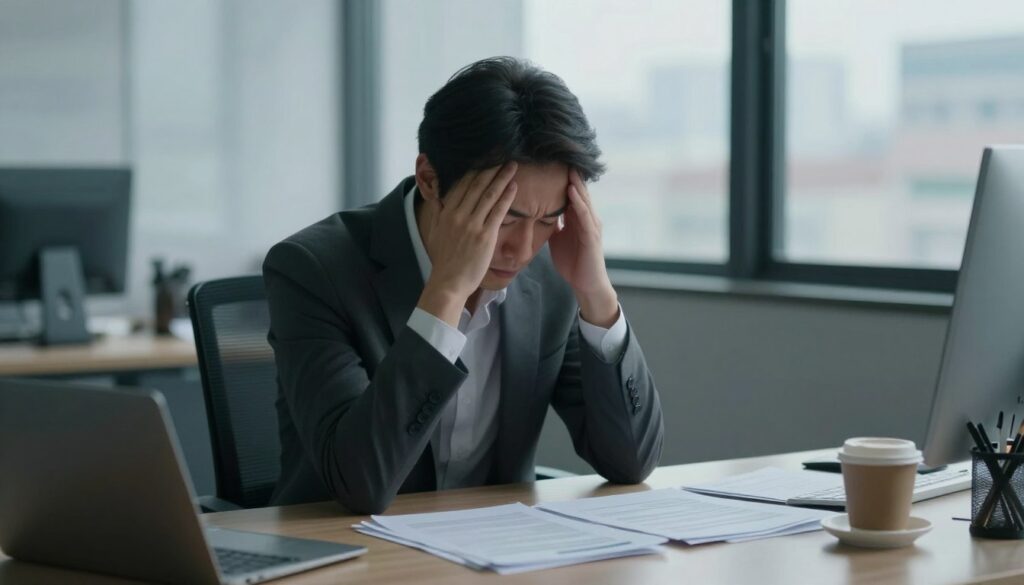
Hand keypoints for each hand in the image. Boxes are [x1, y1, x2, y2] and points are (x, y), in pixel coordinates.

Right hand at [417, 162, 517, 326]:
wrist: (448, 281)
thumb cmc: (444, 259)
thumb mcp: (435, 230)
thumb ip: (439, 210)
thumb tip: (440, 194)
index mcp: (446, 212)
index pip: (462, 184)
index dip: (475, 169)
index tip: (485, 157)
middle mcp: (458, 215)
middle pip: (476, 185)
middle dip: (491, 168)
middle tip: (503, 155)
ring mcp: (472, 225)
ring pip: (488, 195)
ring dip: (502, 178)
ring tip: (512, 166)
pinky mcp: (485, 236)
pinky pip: (497, 212)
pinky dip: (506, 197)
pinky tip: (514, 186)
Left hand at [549, 168, 618, 326]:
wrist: (585, 284)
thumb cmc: (572, 262)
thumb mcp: (557, 239)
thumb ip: (551, 224)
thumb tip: (537, 212)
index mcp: (578, 218)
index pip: (571, 193)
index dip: (563, 178)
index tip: (551, 162)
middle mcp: (587, 218)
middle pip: (579, 192)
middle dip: (571, 175)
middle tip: (561, 155)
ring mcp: (591, 226)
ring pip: (583, 200)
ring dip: (576, 184)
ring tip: (568, 167)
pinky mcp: (592, 237)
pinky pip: (585, 217)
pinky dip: (578, 203)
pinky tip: (571, 192)